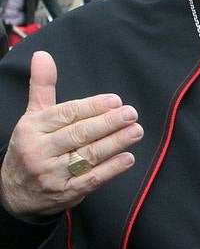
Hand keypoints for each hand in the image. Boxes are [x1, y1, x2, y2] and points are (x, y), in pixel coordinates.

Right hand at [0, 51, 141, 218]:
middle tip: (131, 114)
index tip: (115, 100)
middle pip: (78, 134)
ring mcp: (53, 174)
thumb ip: (42, 87)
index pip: (65, 115)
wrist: (14, 192)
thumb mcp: (32, 117)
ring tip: (136, 131)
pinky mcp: (66, 192)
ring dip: (115, 143)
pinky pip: (91, 180)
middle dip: (107, 123)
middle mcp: (40, 150)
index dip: (92, 107)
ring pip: (87, 156)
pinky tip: (128, 158)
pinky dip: (111, 169)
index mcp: (32, 128)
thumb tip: (43, 55)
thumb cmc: (30, 147)